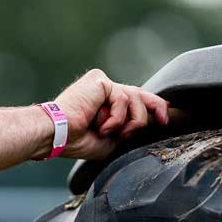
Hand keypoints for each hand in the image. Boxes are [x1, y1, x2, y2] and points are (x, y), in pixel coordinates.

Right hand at [52, 69, 169, 159]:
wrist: (58, 135)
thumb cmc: (78, 141)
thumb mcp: (113, 138)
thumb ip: (129, 129)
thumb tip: (153, 124)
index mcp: (105, 102)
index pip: (135, 100)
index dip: (153, 107)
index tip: (164, 120)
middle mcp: (105, 90)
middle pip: (140, 93)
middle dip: (156, 107)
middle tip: (164, 121)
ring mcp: (103, 84)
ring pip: (135, 98)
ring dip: (130, 121)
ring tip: (111, 133)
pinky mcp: (100, 81)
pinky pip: (123, 99)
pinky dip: (116, 118)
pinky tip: (100, 125)